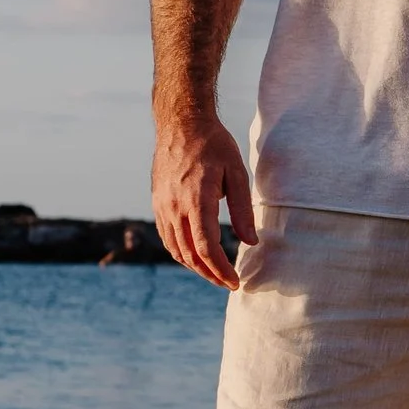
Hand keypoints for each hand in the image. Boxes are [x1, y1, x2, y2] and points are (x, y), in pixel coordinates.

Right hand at [151, 111, 257, 288]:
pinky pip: (167, 237)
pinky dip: (181, 252)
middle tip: (229, 284)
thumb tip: (250, 242)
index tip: (235, 281)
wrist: (180, 124)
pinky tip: (196, 257)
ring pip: (175, 248)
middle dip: (210, 274)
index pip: (205, 245)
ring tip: (216, 274)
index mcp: (197, 198)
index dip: (220, 269)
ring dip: (195, 266)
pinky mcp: (157, 203)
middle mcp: (174, 205)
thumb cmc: (214, 146)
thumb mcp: (237, 174)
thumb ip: (243, 210)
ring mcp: (162, 205)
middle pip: (190, 253)